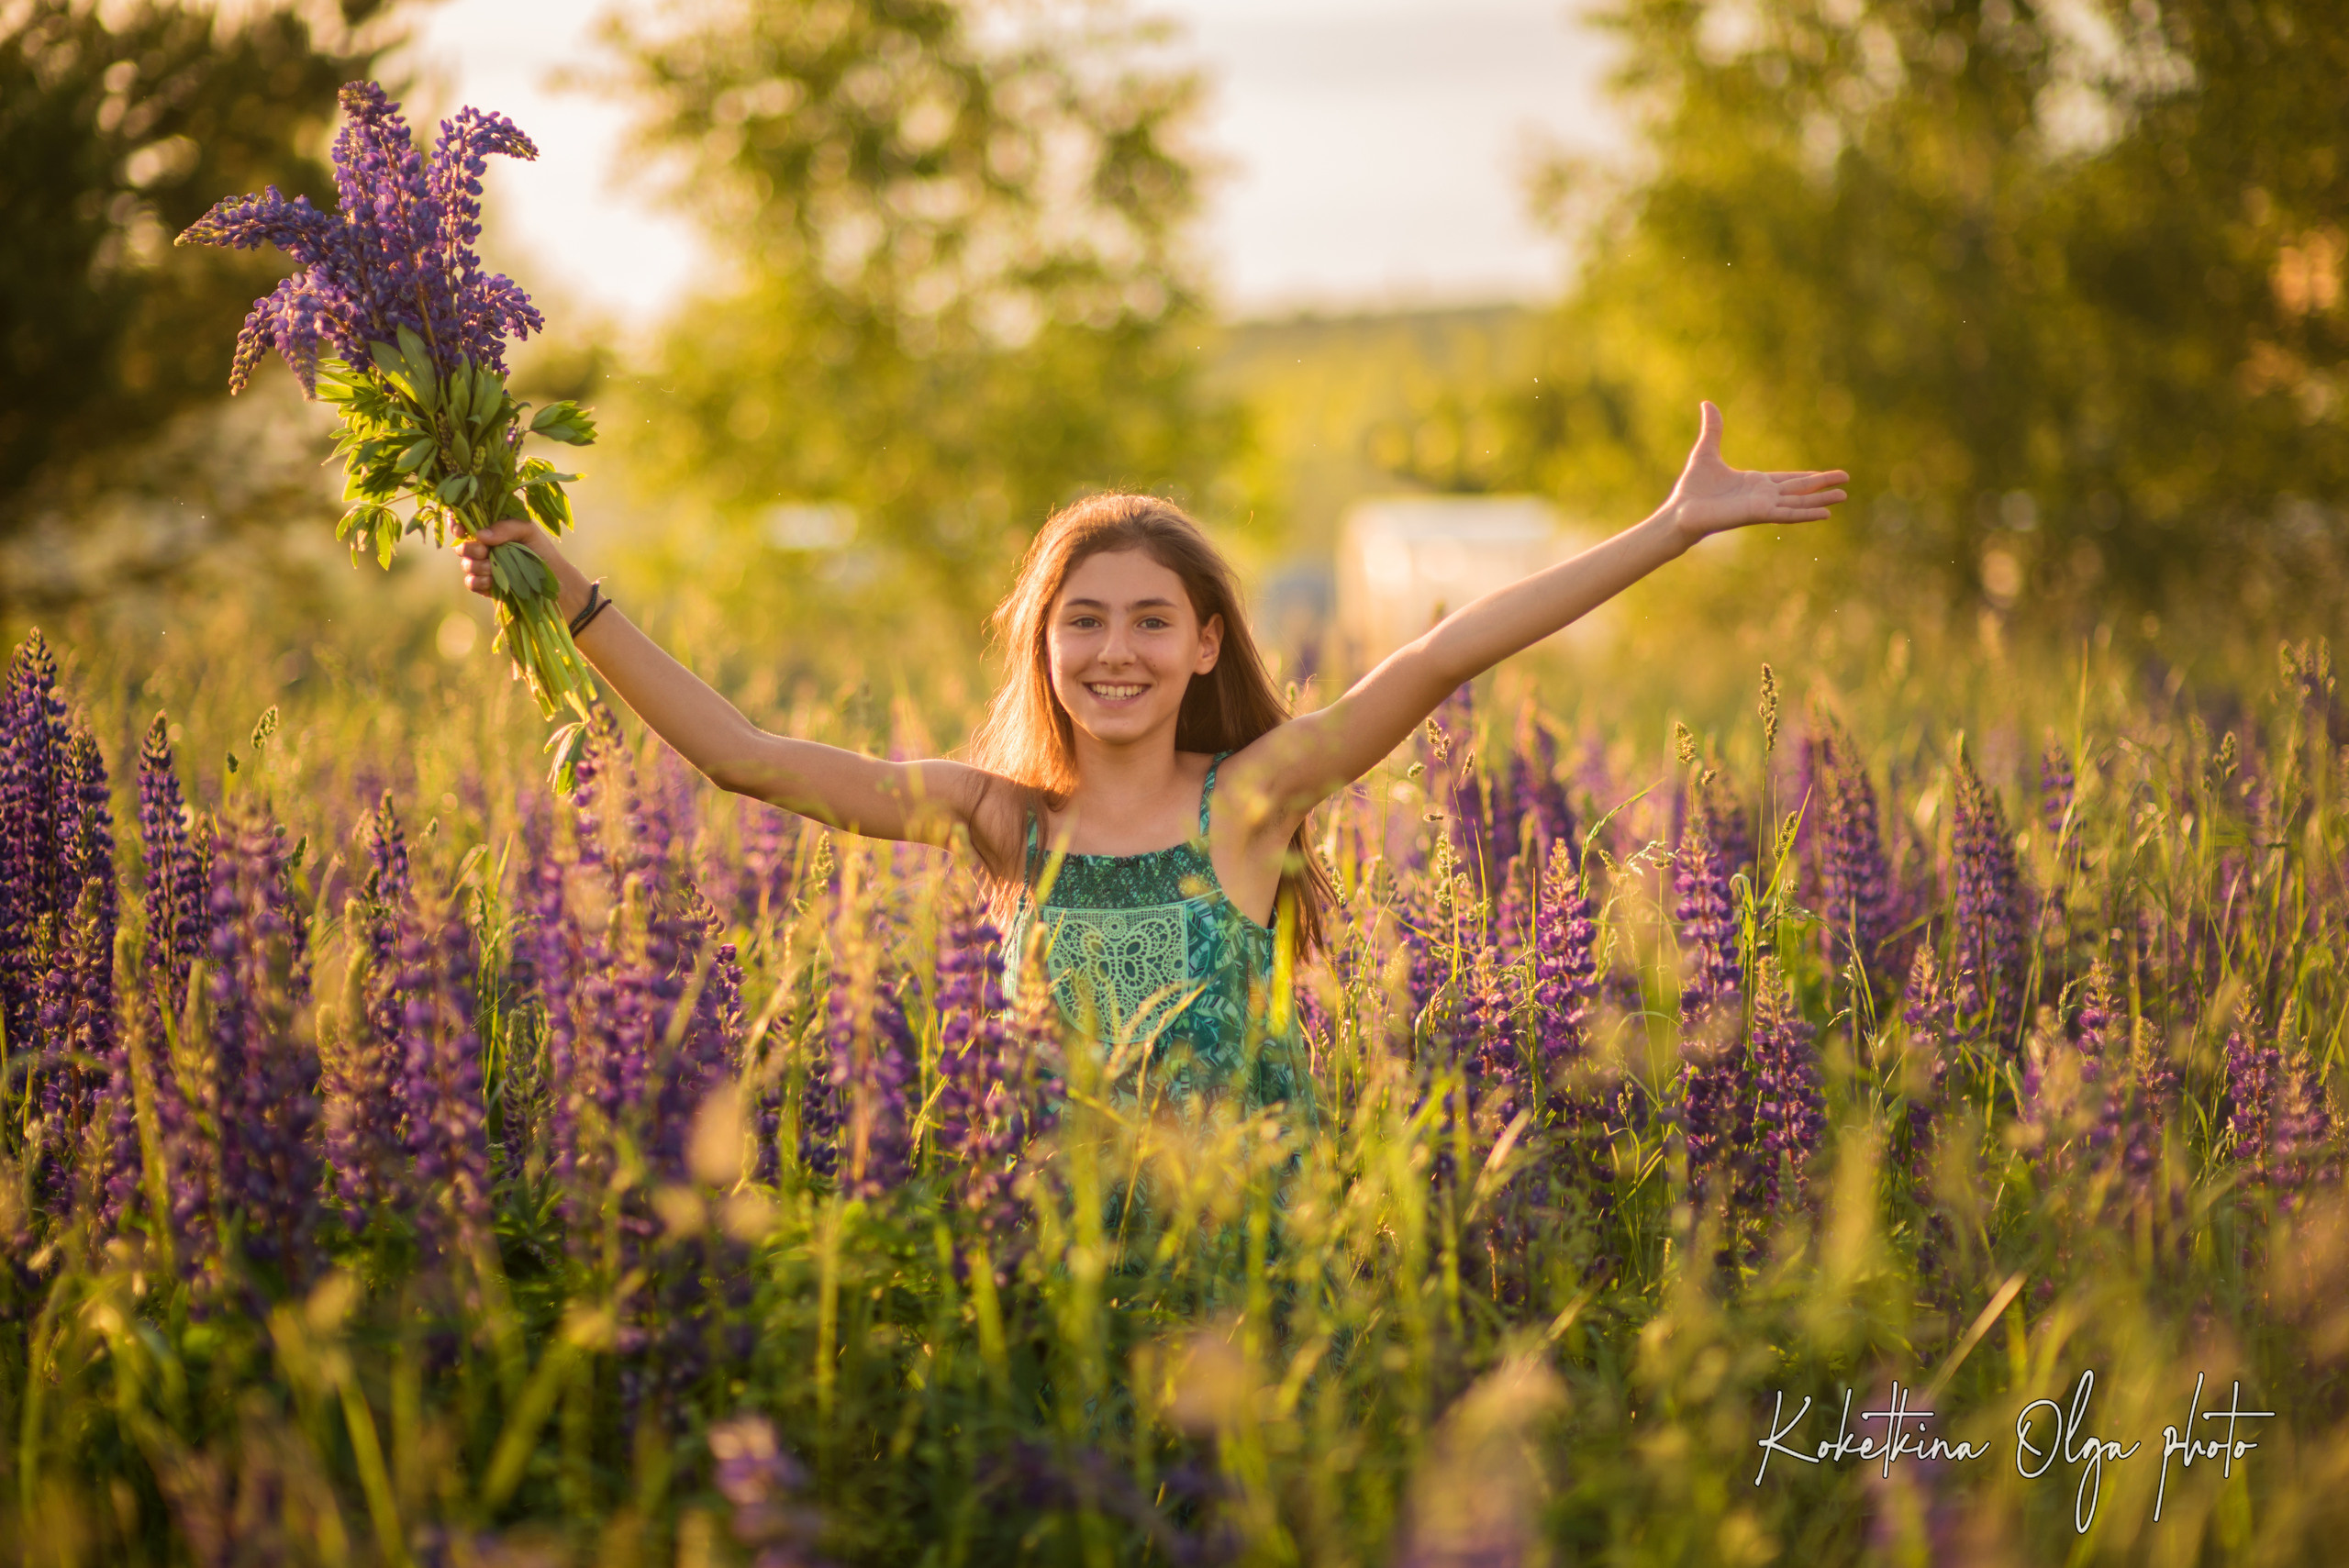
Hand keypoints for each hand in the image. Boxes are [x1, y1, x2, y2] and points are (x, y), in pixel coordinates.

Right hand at [457, 518, 590, 620]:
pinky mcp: (485, 584)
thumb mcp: (528, 530)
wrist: (554, 581)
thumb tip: (479, 535)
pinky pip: (471, 582)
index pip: (463, 520)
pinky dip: (479, 582)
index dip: (455, 523)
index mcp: (490, 527)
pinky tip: (492, 582)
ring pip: (465, 564)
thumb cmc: (541, 549)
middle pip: (460, 545)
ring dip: (477, 566)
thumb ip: (505, 528)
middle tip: (485, 551)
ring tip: (494, 568)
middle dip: (469, 548)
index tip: (461, 530)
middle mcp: (483, 545)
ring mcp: (482, 565)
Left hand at [1664, 401, 1848, 543]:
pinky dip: (1807, 513)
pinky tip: (1826, 514)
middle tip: (1846, 481)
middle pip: (1800, 489)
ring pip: (1799, 501)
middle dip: (1822, 485)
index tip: (1824, 475)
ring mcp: (1763, 506)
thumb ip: (1713, 428)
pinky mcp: (1758, 514)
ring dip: (1821, 499)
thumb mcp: (1706, 451)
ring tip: (1844, 496)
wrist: (1680, 512)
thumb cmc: (1692, 488)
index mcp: (1754, 483)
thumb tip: (1707, 403)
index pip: (1787, 479)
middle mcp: (1762, 495)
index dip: (1807, 477)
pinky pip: (1788, 514)